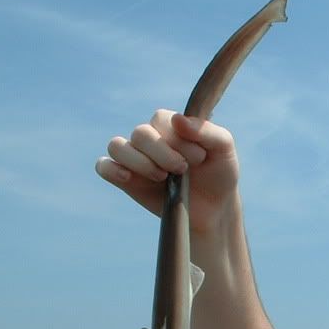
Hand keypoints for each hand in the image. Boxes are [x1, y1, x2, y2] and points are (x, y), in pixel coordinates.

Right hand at [95, 109, 240, 232]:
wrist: (214, 208)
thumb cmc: (219, 173)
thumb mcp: (224, 149)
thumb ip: (206, 131)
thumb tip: (177, 120)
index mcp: (170, 124)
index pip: (161, 120)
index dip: (178, 139)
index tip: (200, 158)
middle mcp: (149, 138)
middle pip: (140, 134)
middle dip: (163, 153)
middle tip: (182, 170)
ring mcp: (135, 158)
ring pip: (117, 147)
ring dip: (140, 162)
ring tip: (162, 177)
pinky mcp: (126, 180)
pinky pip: (103, 166)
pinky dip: (111, 170)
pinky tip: (128, 178)